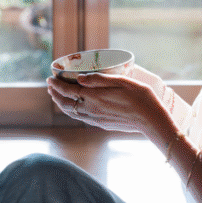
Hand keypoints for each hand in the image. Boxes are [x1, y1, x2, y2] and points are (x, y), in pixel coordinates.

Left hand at [46, 72, 163, 135]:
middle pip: (65, 103)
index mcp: (95, 98)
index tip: (50, 77)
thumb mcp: (122, 82)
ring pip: (71, 113)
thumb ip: (99, 79)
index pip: (68, 91)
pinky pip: (80, 118)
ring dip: (61, 103)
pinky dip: (71, 111)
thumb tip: (79, 78)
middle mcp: (92, 110)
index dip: (56, 84)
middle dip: (55, 94)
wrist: (151, 120)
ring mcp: (96, 119)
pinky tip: (74, 107)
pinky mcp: (102, 124)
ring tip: (57, 95)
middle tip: (50, 85)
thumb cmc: (141, 97)